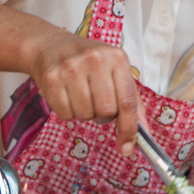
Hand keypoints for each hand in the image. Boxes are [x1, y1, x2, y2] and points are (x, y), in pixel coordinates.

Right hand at [25, 26, 143, 155]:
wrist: (50, 45)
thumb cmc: (89, 62)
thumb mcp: (115, 72)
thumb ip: (132, 102)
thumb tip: (143, 133)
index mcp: (117, 58)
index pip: (128, 102)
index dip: (129, 129)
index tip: (127, 148)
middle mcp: (96, 60)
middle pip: (106, 112)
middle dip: (103, 116)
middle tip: (97, 102)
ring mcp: (72, 68)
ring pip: (85, 115)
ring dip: (85, 113)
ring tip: (81, 94)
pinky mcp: (52, 78)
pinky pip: (65, 115)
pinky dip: (68, 111)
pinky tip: (66, 94)